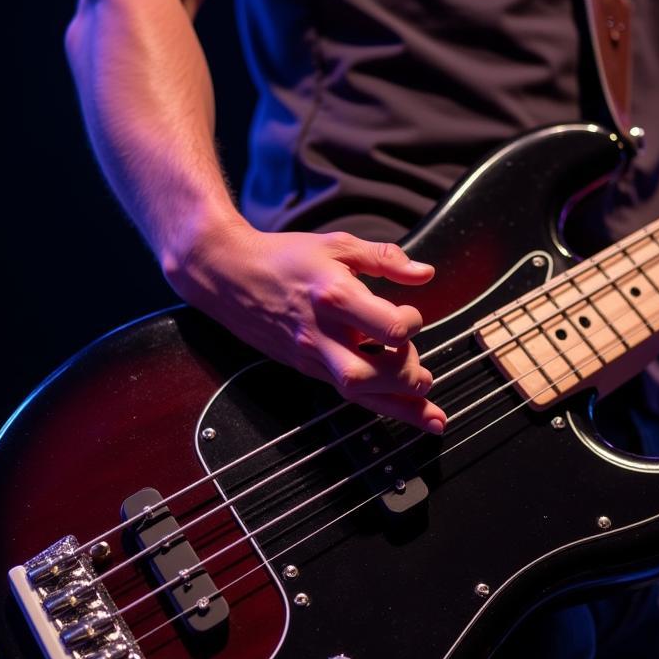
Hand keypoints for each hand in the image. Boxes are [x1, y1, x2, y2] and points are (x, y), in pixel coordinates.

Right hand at [165, 221, 446, 432]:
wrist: (228, 273)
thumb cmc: (286, 257)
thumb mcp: (338, 245)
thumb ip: (385, 258)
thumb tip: (425, 274)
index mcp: (335, 296)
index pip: (389, 327)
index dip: (413, 323)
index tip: (411, 314)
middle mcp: (323, 333)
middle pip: (368, 374)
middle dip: (406, 378)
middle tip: (423, 371)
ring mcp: (312, 355)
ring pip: (357, 394)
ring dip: (400, 407)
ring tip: (430, 413)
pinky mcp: (308, 368)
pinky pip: (347, 394)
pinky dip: (381, 405)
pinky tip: (407, 412)